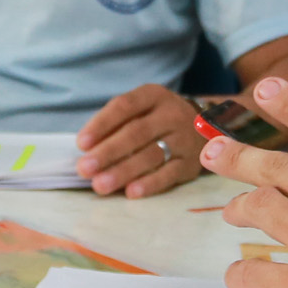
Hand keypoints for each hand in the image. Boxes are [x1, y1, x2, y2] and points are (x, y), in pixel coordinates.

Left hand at [74, 83, 202, 196]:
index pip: (124, 106)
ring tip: (100, 185)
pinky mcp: (191, 163)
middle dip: (108, 152)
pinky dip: (149, 184)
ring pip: (151, 155)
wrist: (206, 128)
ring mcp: (184, 138)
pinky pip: (169, 174)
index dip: (101, 124)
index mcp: (153, 95)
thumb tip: (88, 150)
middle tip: (84, 168)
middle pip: (136, 133)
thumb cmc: (158, 120)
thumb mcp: (141, 109)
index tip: (81, 144)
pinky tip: (131, 192)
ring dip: (123, 171)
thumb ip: (115, 124)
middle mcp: (171, 114)